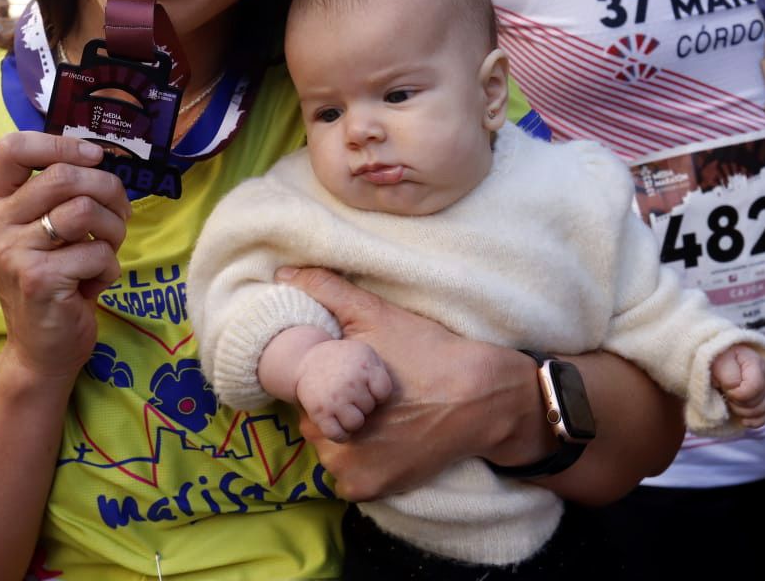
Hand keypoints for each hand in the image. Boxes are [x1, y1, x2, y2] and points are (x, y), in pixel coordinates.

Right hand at [0, 132, 130, 384]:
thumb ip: (58, 194)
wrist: (41, 348)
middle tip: (120, 216)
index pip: (11, 147)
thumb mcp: (44, 231)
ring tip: (105, 251)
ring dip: (114, 231)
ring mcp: (12, 252)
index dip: (59, 143)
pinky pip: (97, 252)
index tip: (93, 157)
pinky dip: (109, 268)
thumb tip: (99, 156)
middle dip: (109, 191)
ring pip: (86, 210)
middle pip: (64, 176)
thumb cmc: (53, 279)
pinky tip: (92, 285)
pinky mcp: (38, 278)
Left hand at [277, 266, 512, 500]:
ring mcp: (351, 475)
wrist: (481, 396)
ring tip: (380, 413)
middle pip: (315, 423)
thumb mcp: (376, 314)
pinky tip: (385, 439)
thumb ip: (328, 291)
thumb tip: (284, 273)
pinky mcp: (372, 492)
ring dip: (346, 435)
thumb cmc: (426, 353)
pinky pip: (349, 477)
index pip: (303, 393)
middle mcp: (329, 447)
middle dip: (333, 407)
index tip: (352, 372)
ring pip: (330, 450)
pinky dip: (362, 461)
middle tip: (369, 391)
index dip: (326, 381)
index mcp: (321, 403)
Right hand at [295, 339, 392, 442]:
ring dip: (352, 419)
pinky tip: (338, 423)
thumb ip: (380, 372)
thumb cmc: (344, 360)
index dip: (377, 393)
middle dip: (362, 404)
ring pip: (355, 424)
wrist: (307, 359)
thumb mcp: (365, 354)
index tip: (368, 388)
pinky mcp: (319, 413)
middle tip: (351, 394)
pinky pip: (338, 435)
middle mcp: (350, 384)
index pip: (383, 392)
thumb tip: (392, 398)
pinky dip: (341, 434)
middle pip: (369, 408)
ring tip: (346, 408)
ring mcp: (334, 400)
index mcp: (364, 367)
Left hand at [711, 345, 764, 427]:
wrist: (715, 358)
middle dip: (737, 403)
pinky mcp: (763, 399)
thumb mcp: (718, 363)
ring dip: (742, 412)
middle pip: (758, 404)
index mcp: (756, 362)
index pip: (753, 390)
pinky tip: (743, 420)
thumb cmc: (716, 359)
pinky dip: (753, 421)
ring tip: (730, 401)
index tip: (723, 386)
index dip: (735, 394)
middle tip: (725, 393)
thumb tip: (737, 392)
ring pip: (762, 411)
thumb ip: (729, 377)